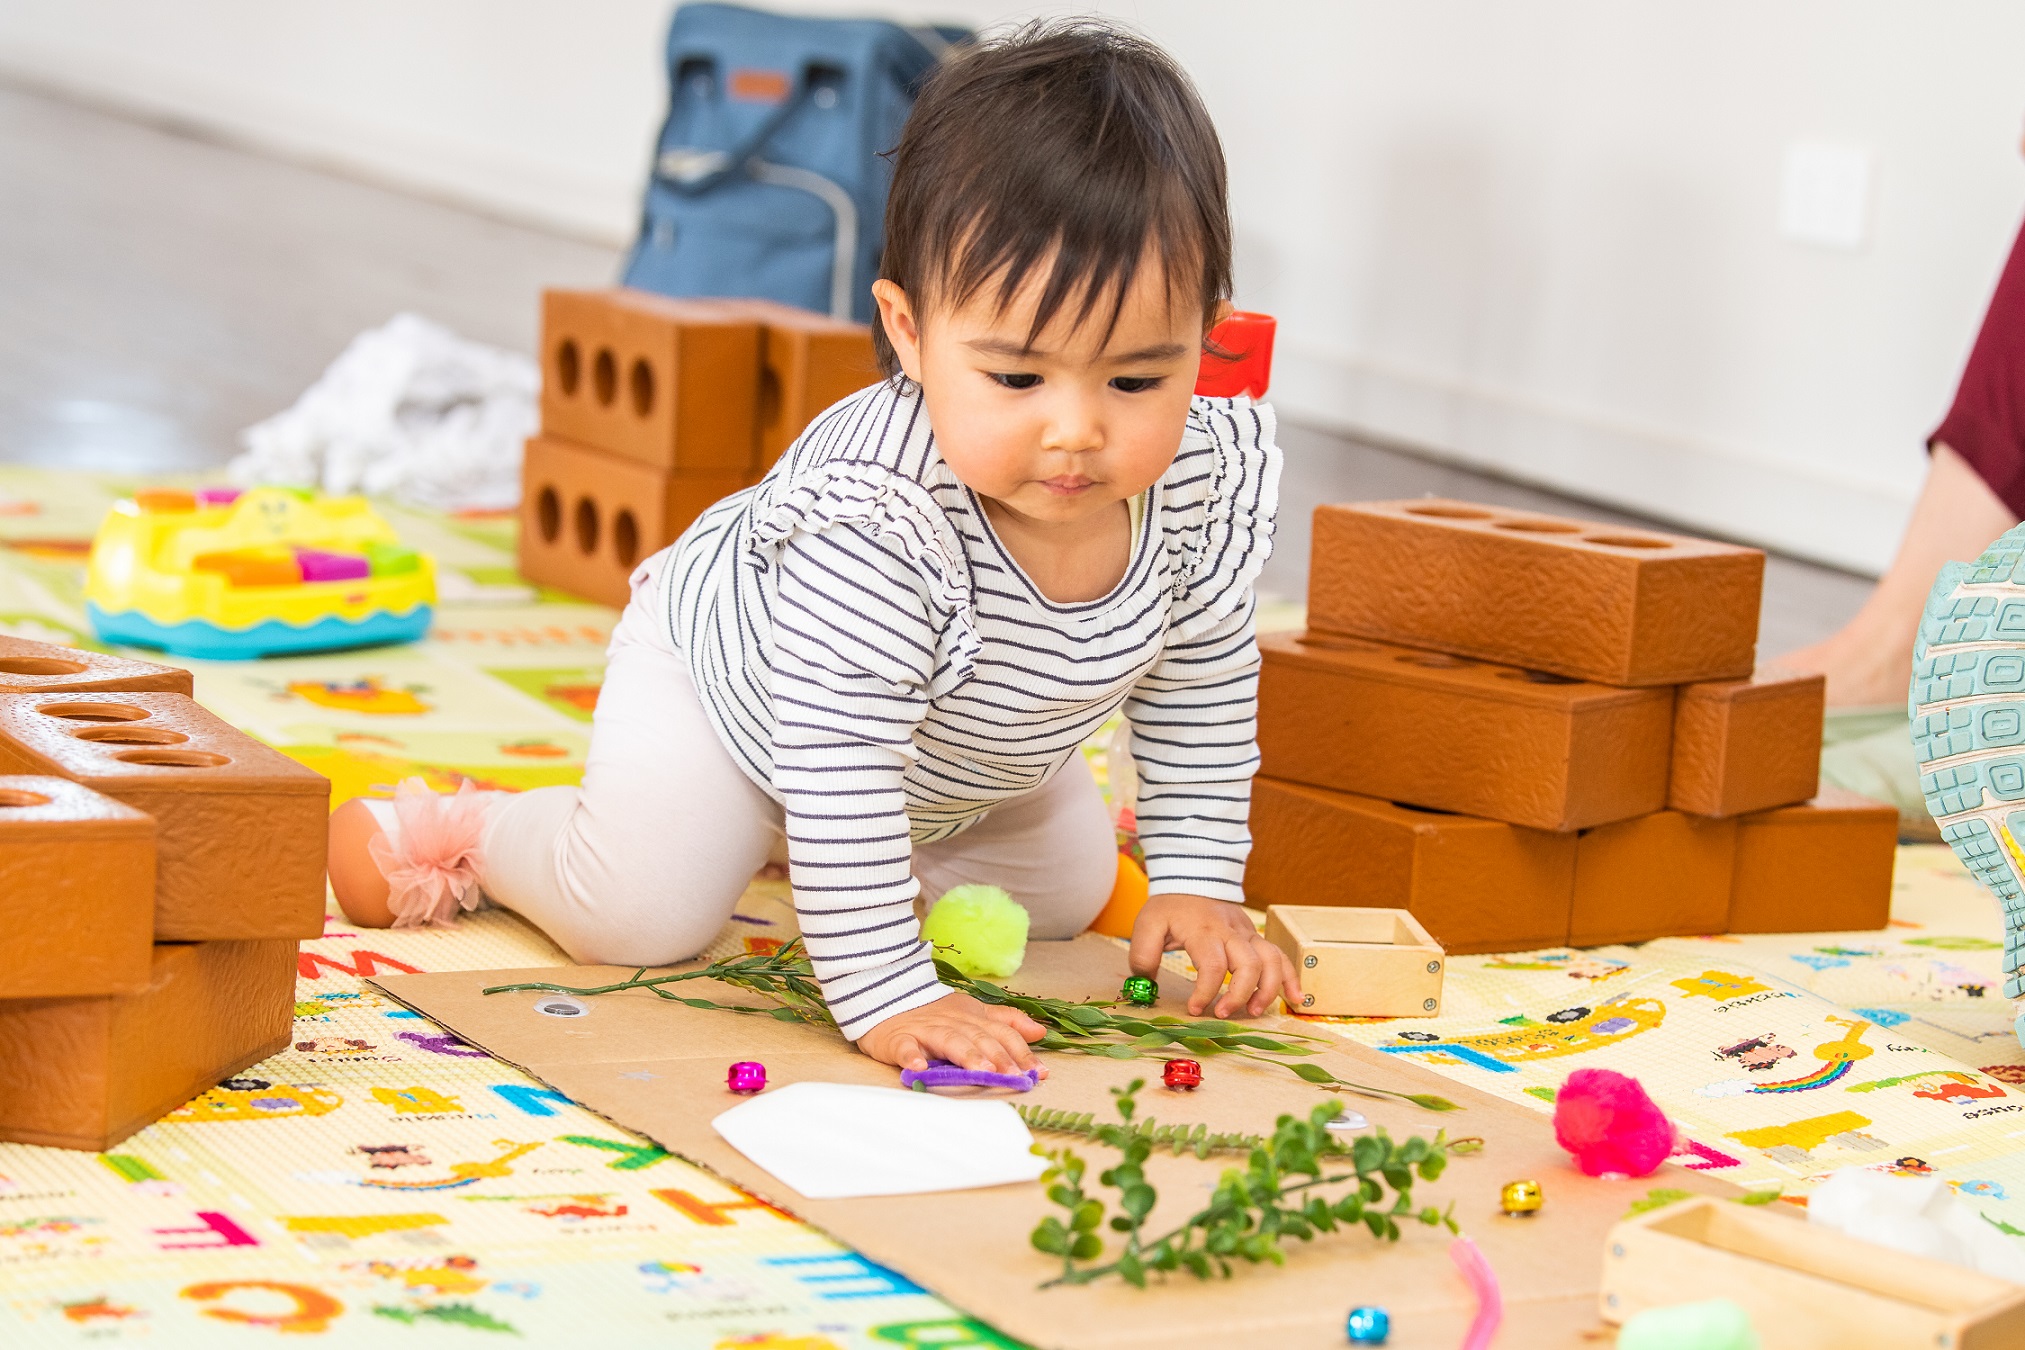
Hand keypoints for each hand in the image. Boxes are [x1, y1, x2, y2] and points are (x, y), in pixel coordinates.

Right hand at [856, 990, 1048, 1076]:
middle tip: (1014, 1076)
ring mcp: (925, 1030)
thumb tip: (1040, 1031)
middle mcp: (952, 1022)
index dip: (1020, 1051)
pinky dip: (911, 1056)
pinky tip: (918, 1067)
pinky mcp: (898, 1038)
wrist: (886, 996)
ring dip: (966, 1055)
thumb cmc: (933, 1013)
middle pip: (979, 1038)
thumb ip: (1006, 1021)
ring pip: (949, 1040)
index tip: (1038, 1072)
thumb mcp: (973, 1013)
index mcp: (972, 1017)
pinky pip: (905, 1047)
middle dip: (999, 1056)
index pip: (1001, 1033)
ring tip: (981, 1070)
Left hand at [1128, 893, 1301, 1017]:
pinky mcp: (1255, 937)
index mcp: (1203, 931)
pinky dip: (1291, 977)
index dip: (1205, 992)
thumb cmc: (1170, 906)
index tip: (1194, 1009)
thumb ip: (1143, 953)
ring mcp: (1247, 933)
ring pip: (1271, 959)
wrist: (1192, 877)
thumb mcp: (1147, 924)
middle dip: (1240, 994)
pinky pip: (1280, 956)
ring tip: (1257, 1013)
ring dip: (1269, 989)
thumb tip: (1146, 982)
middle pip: (1249, 964)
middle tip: (1223, 1014)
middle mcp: (1231, 932)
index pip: (1213, 965)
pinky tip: (1295, 998)